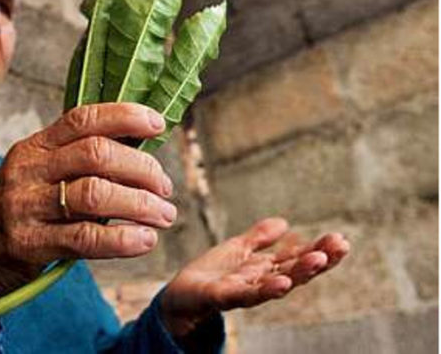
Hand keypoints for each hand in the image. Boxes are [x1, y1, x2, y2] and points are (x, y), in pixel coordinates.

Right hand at [0, 103, 177, 308]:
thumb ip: (79, 162)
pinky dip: (122, 239)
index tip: (157, 123)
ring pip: (95, 194)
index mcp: (34, 146)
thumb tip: (141, 149)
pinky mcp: (28, 243)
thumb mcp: (38, 175)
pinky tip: (144, 240)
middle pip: (96, 154)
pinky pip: (85, 238)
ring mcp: (25, 206)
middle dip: (142, 168)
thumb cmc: (19, 212)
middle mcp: (28, 170)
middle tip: (165, 187)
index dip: (124, 116)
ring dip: (141, 204)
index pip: (82, 118)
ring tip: (164, 216)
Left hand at [160, 218, 349, 339]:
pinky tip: (281, 283)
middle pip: (294, 270)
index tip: (341, 240)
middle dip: (319, 259)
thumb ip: (258, 238)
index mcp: (264, 269)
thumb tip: (285, 223)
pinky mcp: (222, 297)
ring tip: (319, 260)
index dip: (319, 250)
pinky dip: (265, 290)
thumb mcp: (236, 250)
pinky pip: (246, 294)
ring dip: (299, 273)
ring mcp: (243, 291)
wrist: (178, 297)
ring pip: (276, 283)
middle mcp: (259, 282)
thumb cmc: (209, 275)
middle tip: (342, 246)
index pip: (297, 258)